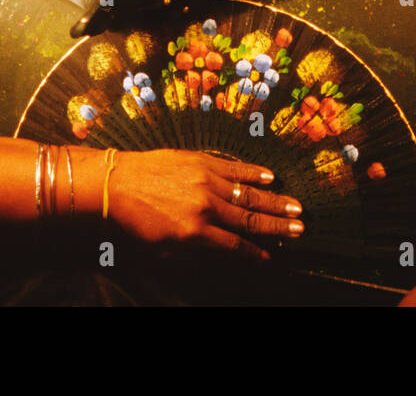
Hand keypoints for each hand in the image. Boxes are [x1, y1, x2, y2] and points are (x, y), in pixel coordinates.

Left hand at [105, 150, 303, 259]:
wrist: (115, 183)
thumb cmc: (134, 221)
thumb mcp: (161, 249)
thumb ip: (194, 252)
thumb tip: (222, 253)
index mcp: (195, 232)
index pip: (234, 245)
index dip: (255, 251)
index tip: (272, 255)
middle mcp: (205, 206)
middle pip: (249, 219)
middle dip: (276, 226)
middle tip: (300, 229)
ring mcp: (205, 180)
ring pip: (247, 194)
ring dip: (273, 201)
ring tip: (295, 207)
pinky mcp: (200, 160)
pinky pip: (233, 168)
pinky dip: (253, 173)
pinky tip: (270, 177)